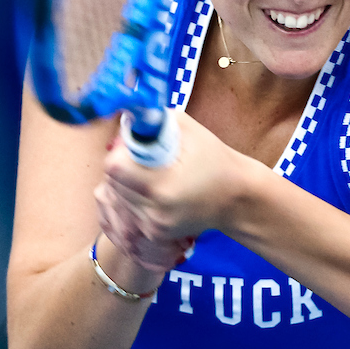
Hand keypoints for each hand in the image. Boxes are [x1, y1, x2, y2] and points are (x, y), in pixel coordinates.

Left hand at [94, 111, 255, 267]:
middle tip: (140, 159)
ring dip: (125, 185)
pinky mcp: (155, 234)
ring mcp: (155, 226)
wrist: (237, 199)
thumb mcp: (188, 129)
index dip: (120, 153)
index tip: (134, 147)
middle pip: (112, 184)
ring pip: (117, 200)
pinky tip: (153, 191)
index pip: (114, 168)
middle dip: (121, 168)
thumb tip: (127, 114)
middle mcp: (155, 211)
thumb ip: (154, 120)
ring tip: (149, 175)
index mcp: (163, 186)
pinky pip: (128, 213)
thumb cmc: (214, 159)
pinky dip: (134, 199)